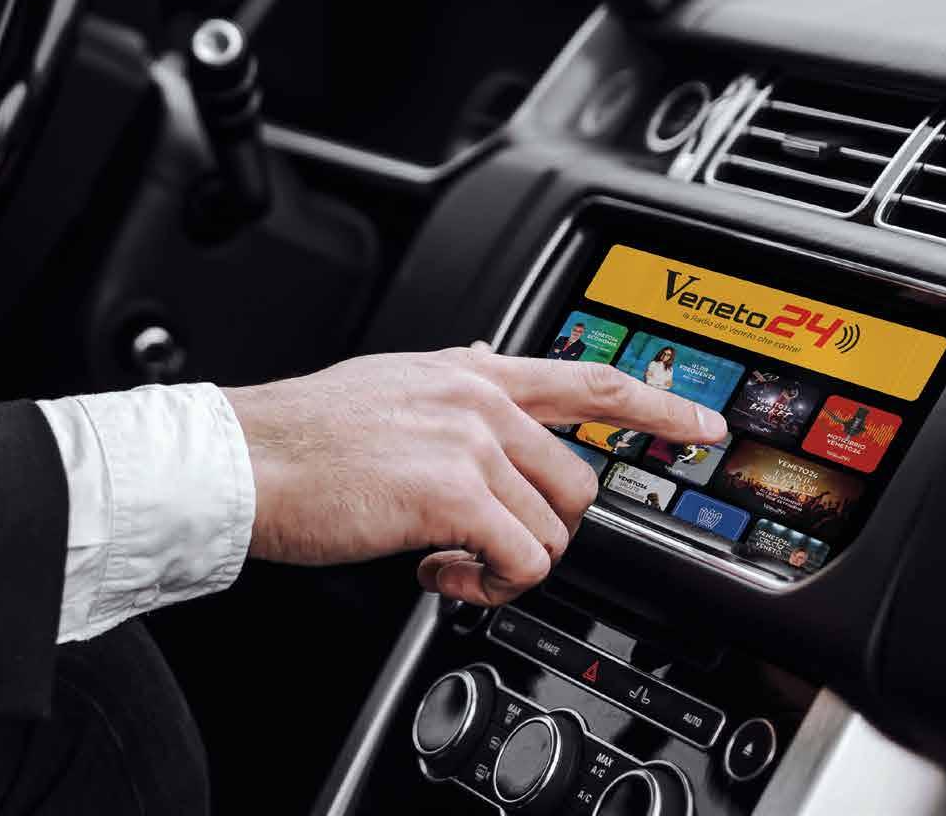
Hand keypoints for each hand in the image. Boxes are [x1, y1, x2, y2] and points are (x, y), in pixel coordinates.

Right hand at [223, 348, 727, 606]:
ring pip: (550, 531)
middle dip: (540, 530)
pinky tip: (437, 573)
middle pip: (576, 483)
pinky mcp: (452, 496)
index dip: (657, 406)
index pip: (588, 381)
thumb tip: (493, 361)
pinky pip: (518, 561)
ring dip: (506, 563)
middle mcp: (478, 401)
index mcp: (469, 374)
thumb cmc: (299, 437)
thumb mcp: (389, 383)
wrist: (243, 460)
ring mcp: (469, 445)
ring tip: (447, 560)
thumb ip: (452, 380)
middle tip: (484, 544)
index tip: (702, 426)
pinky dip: (485, 584)